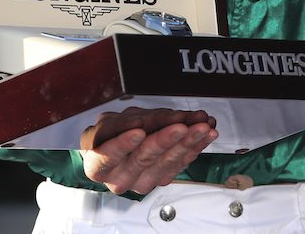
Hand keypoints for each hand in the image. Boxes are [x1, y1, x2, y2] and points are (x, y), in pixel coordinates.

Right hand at [80, 107, 217, 194]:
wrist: (116, 148)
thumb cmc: (110, 135)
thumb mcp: (110, 122)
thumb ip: (125, 121)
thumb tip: (143, 122)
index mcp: (98, 165)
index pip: (109, 155)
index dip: (124, 143)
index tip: (139, 130)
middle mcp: (119, 178)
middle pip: (143, 158)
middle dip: (165, 139)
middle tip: (182, 125)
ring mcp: (142, 182)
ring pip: (166, 162)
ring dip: (187, 143)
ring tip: (202, 127)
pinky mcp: (161, 180)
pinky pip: (180, 164)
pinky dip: (195, 147)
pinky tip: (206, 136)